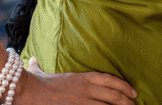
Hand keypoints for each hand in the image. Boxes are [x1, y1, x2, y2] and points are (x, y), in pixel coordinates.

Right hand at [15, 58, 137, 104]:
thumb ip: (39, 67)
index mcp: (82, 78)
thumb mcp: (41, 72)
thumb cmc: (34, 82)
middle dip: (126, 100)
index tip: (132, 91)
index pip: (109, 80)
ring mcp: (82, 100)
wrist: (28, 90)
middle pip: (113, 94)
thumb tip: (32, 60)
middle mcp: (86, 88)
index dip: (123, 86)